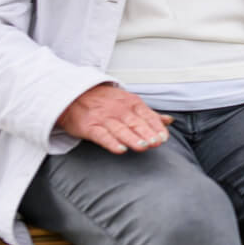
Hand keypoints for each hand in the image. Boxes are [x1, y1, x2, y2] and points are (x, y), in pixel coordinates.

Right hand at [56, 83, 171, 153]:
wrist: (74, 95)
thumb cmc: (105, 100)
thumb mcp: (129, 101)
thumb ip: (149, 113)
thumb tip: (169, 121)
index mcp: (131, 103)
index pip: (147, 116)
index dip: (156, 127)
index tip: (164, 138)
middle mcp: (119, 110)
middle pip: (136, 123)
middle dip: (147, 133)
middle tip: (156, 143)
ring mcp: (104, 118)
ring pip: (121, 129)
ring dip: (133, 138)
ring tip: (143, 147)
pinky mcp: (89, 127)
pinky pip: (102, 135)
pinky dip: (111, 142)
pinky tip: (120, 149)